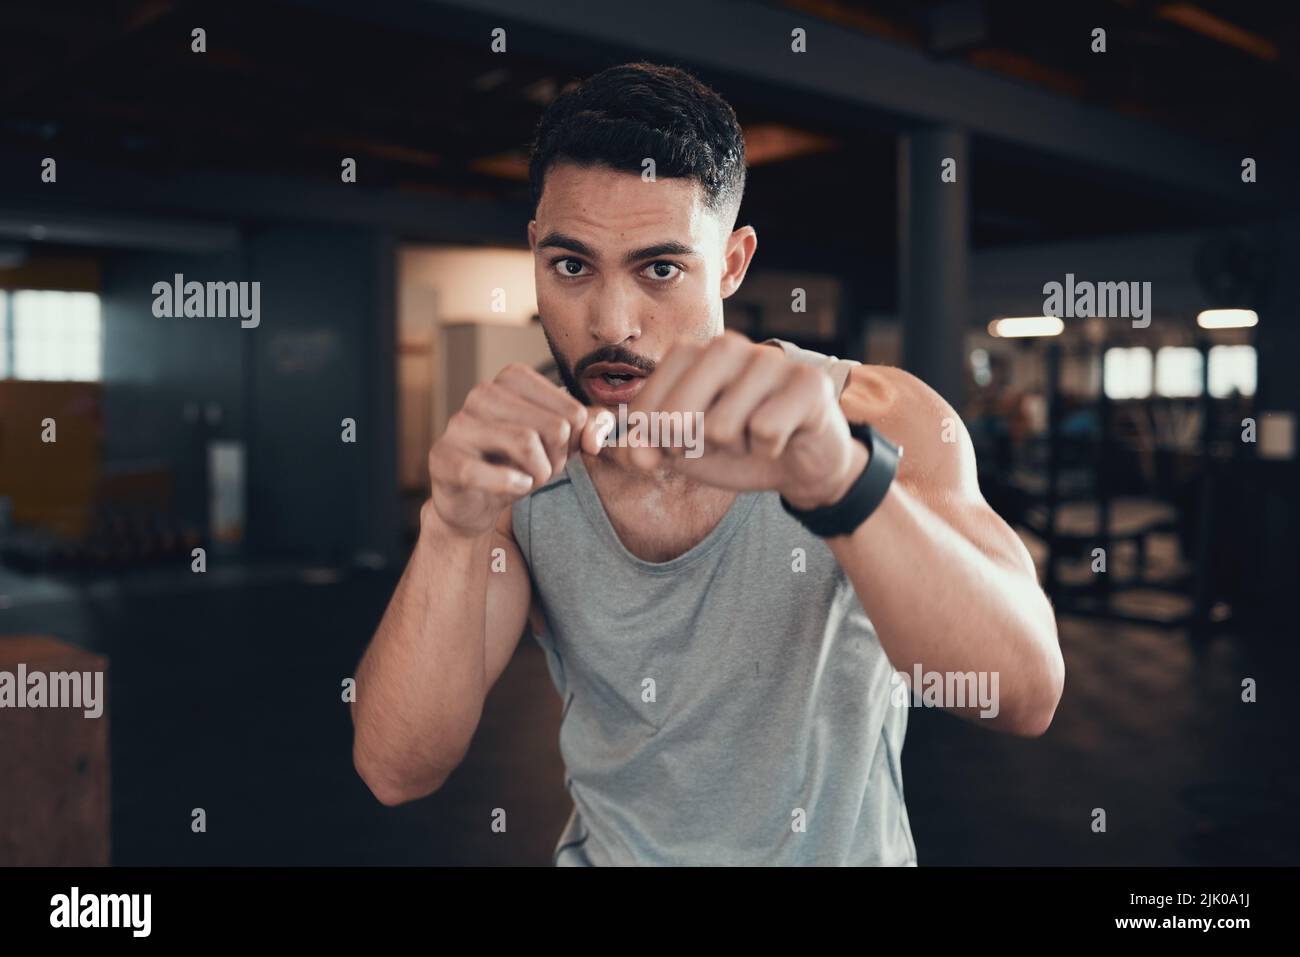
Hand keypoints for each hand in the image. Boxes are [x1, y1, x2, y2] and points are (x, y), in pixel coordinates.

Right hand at [429, 363, 613, 536]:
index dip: (574, 443)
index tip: (555, 454)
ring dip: (538, 474)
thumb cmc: (517, 463)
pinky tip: (514, 487)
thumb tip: (594, 436)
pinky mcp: (443, 456)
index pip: (574, 413)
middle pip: (554, 427)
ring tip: (526, 479)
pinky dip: (513, 485)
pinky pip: (489, 471)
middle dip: (558, 460)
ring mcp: (459, 423)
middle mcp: (483, 392)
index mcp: (513, 378)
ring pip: (526, 442)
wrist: (472, 500)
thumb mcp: (561, 442)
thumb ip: (590, 427)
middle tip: (541, 472)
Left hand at [624, 332, 866, 508]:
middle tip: (718, 443)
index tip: (675, 447)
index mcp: (692, 355)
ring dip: (735, 449)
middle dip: (691, 449)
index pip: (646, 406)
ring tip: (752, 437)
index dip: (653, 442)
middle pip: (675, 417)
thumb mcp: (681, 451)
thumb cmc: (737, 449)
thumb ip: (646, 447)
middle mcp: (728, 346)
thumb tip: (630, 453)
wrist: (799, 464)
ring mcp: (770, 361)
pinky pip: (765, 430)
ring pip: (720, 428)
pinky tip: (782, 438)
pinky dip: (768, 450)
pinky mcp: (808, 382)